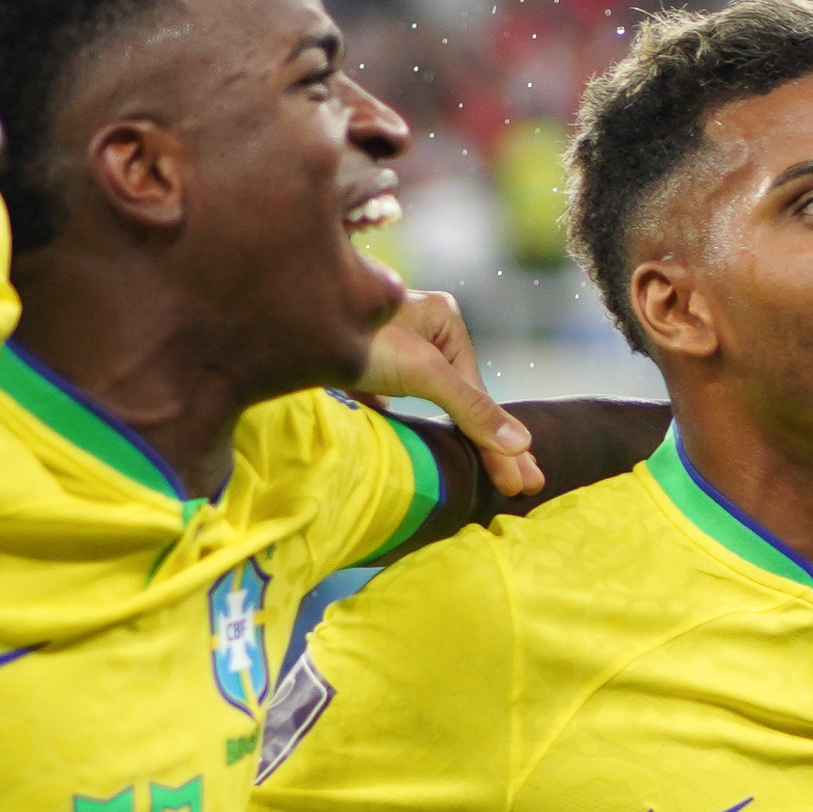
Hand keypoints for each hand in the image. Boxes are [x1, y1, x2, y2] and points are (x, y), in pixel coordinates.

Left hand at [359, 290, 538, 499]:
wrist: (289, 325)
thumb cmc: (360, 339)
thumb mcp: (423, 373)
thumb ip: (470, 408)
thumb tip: (520, 444)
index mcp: (445, 321)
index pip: (478, 396)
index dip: (500, 443)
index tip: (523, 484)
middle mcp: (424, 332)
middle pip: (462, 403)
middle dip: (491, 448)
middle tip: (523, 490)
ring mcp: (394, 353)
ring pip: (434, 408)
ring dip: (458, 443)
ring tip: (491, 480)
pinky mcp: (365, 371)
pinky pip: (402, 408)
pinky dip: (419, 433)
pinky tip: (434, 457)